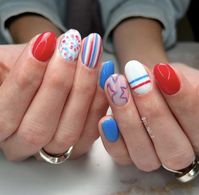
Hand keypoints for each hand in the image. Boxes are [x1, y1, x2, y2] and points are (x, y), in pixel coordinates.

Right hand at [0, 30, 109, 160]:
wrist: (40, 81)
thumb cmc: (22, 73)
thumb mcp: (10, 63)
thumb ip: (20, 63)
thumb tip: (45, 46)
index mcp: (0, 127)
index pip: (7, 112)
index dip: (27, 78)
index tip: (44, 44)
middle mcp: (22, 144)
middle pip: (39, 128)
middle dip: (58, 83)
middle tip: (72, 46)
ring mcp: (52, 149)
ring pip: (67, 132)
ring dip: (82, 90)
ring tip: (90, 54)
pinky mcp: (77, 146)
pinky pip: (90, 132)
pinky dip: (99, 103)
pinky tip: (105, 75)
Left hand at [98, 60, 197, 171]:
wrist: (147, 88)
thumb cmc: (164, 83)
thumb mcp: (174, 76)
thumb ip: (174, 79)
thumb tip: (164, 75)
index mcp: (198, 132)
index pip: (197, 122)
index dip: (181, 99)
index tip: (164, 71)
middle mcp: (179, 153)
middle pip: (172, 148)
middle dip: (152, 111)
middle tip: (137, 79)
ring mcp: (152, 158)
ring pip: (145, 156)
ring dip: (128, 121)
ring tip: (117, 89)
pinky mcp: (128, 157)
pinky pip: (121, 156)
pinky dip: (112, 138)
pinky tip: (106, 119)